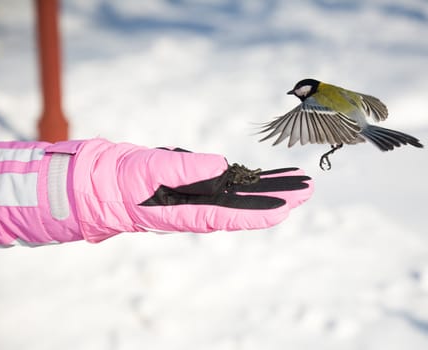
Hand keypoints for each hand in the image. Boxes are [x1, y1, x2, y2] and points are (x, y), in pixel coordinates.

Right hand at [121, 148, 312, 232]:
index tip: (286, 209)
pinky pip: (237, 186)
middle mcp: (204, 208)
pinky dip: (257, 181)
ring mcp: (206, 200)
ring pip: (247, 195)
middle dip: (280, 198)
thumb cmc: (131, 179)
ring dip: (275, 188)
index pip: (231, 214)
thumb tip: (222, 167)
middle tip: (309, 188)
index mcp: (190, 212)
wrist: (118, 182)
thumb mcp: (153, 170)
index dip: (259, 212)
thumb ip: (185, 170)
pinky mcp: (205, 189)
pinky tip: (273, 178)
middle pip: (249, 205)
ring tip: (301, 181)